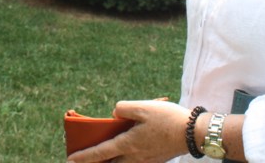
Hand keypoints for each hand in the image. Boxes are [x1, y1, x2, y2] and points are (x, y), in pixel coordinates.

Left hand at [67, 100, 189, 162]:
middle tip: (83, 160)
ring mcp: (145, 161)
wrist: (193, 133)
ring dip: (111, 161)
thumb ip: (123, 109)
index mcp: (128, 144)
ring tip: (104, 155)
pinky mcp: (155, 160)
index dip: (84, 156)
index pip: (100, 153)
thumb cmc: (168, 119)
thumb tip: (114, 115)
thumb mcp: (143, 107)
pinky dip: (124, 159)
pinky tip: (126, 151)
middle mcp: (134, 157)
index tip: (70, 159)